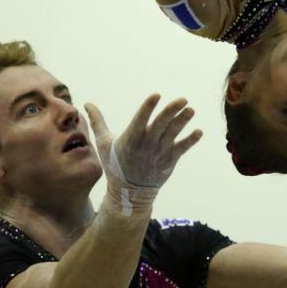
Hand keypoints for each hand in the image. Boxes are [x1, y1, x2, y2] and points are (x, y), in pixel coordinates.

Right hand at [85, 95, 201, 212]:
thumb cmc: (115, 164)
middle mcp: (146, 144)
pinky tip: (199, 131)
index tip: (156, 95)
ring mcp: (159, 152)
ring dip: (183, 122)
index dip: (148, 108)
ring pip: (173, 134)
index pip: (140, 120)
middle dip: (171, 112)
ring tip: (191, 109)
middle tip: (183, 99)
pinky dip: (191, 140)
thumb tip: (87, 103)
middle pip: (160, 125)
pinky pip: (182, 148)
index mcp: (130, 139)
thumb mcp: (104, 143)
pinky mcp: (170, 160)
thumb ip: (98, 122)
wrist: (128, 193)